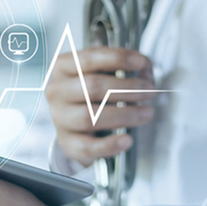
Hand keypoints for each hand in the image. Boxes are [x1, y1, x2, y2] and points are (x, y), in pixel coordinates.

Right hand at [46, 47, 155, 166]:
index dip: (117, 59)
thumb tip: (145, 71)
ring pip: (89, 117)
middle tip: (149, 91)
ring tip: (146, 112)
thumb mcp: (104, 70)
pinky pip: (87, 146)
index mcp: (63, 68)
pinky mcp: (67, 142)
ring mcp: (59, 118)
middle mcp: (57, 92)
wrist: (75, 120)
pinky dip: (109, 144)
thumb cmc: (91, 91)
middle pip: (91, 87)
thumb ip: (126, 65)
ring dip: (124, 114)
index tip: (141, 62)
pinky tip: (126, 140)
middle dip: (127, 88)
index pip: (88, 59)